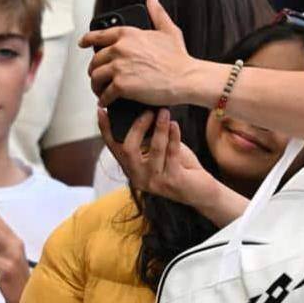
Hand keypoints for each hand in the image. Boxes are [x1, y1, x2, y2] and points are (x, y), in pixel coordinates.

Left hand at [81, 0, 207, 107]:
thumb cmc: (179, 57)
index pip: (99, 35)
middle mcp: (120, 48)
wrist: (186, 78)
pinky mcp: (121, 85)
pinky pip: (105, 94)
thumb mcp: (168, 29)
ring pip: (96, 77)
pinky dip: (105, 100)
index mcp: (128, 34)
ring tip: (101, 91)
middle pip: (95, 60)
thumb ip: (156, 11)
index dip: (88, 40)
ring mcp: (119, 66)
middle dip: (95, 70)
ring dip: (96, 86)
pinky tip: (107, 102)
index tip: (82, 44)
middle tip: (99, 77)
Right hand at [101, 108, 246, 226]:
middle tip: (149, 111)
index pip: (114, 147)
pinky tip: (175, 125)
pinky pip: (172, 154)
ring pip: (153, 150)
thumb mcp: (159, 151)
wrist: (201, 192)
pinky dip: (173, 137)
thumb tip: (144, 111)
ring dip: (160, 129)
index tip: (102, 110)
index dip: (106, 129)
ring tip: (165, 113)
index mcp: (132, 169)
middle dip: (137, 127)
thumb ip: (148, 138)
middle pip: (128, 150)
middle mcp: (139, 177)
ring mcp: (155, 182)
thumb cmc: (180, 167)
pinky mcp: (173, 181)